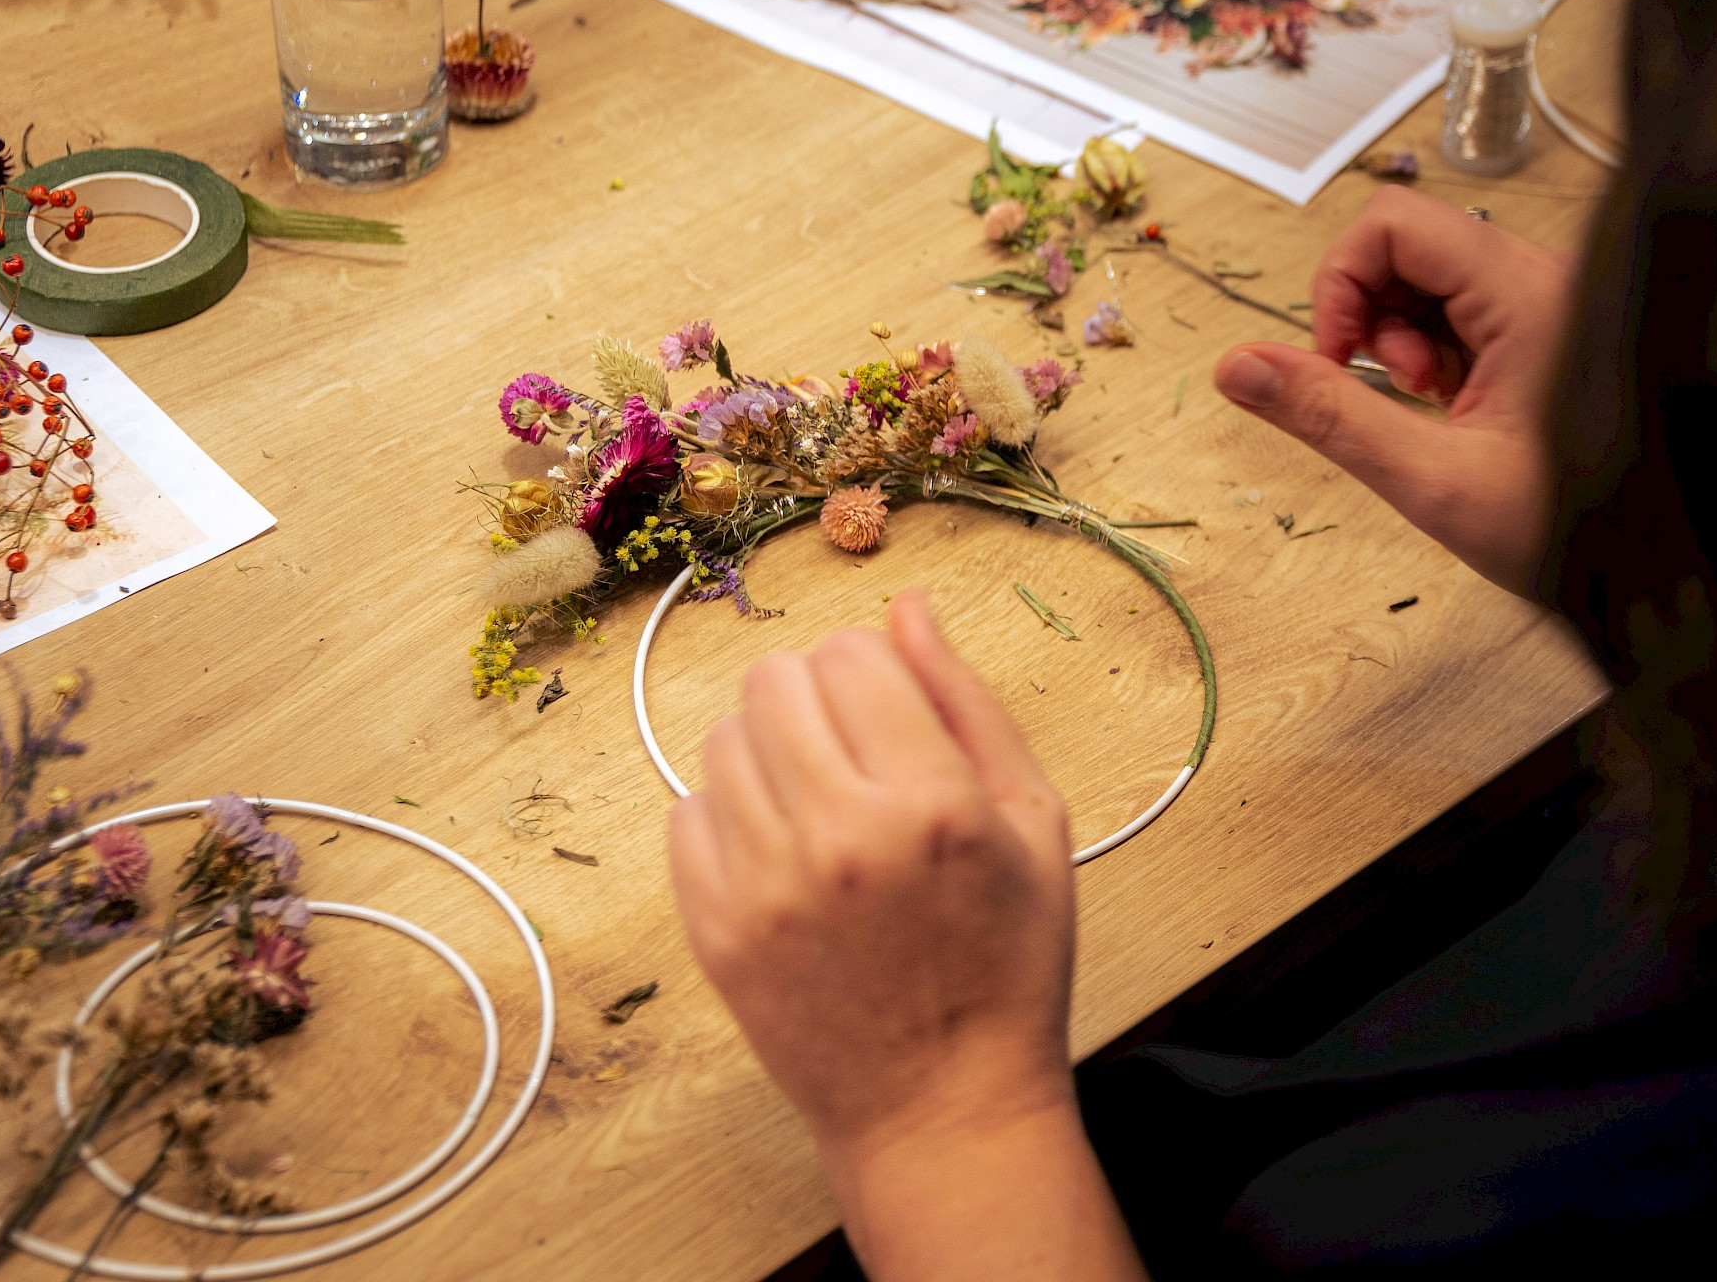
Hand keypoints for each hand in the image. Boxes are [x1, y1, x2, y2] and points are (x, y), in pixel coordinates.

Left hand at [670, 595, 1140, 1278]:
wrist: (945, 1109)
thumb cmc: (1005, 960)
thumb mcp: (1030, 819)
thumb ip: (966, 700)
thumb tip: (905, 607)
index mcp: (932, 800)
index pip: (851, 652)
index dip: (872, 670)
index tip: (890, 714)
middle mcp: (841, 835)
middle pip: (774, 680)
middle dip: (813, 698)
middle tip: (850, 754)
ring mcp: (768, 888)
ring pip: (724, 738)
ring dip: (768, 753)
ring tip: (816, 807)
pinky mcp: (716, 932)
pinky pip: (686, 813)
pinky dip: (727, 818)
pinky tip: (780, 855)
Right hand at [1214, 187, 1573, 590]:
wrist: (1661, 569)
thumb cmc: (1576, 530)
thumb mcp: (1432, 479)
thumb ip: (1328, 416)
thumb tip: (1237, 367)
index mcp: (1528, 296)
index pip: (1394, 224)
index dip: (1340, 282)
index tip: (1333, 359)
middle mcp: (1542, 280)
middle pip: (1406, 245)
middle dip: (1370, 316)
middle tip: (1393, 391)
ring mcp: (1547, 302)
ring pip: (1428, 279)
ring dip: (1399, 338)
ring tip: (1429, 404)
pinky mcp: (1545, 328)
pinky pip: (1460, 310)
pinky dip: (1433, 353)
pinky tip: (1453, 406)